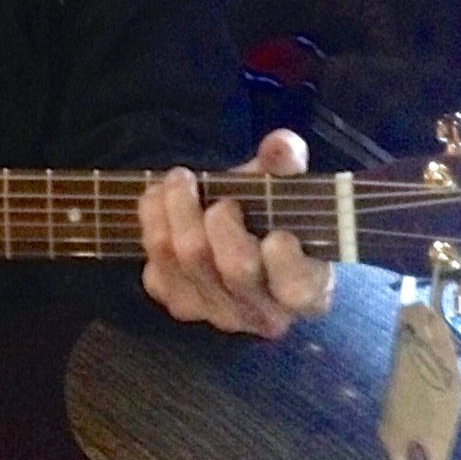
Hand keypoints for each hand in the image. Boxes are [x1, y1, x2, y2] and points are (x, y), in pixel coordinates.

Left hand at [137, 129, 335, 337]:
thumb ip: (287, 167)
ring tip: (180, 179)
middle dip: (220, 218)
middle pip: (236, 267)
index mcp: (306, 289)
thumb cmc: (273, 218)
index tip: (277, 232)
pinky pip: (157, 267)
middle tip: (220, 191)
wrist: (238, 246)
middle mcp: (264, 314)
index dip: (284, 259)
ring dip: (177, 209)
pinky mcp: (181, 305)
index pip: (297, 288)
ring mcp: (220, 314)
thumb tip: (280, 145)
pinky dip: (154, 225)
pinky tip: (161, 202)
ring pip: (189, 260)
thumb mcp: (285, 190)